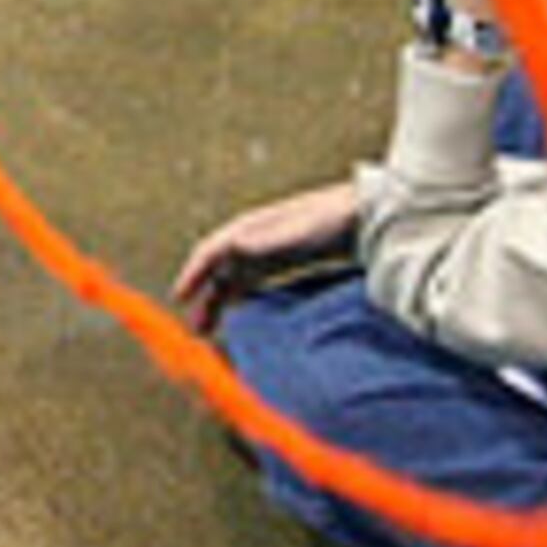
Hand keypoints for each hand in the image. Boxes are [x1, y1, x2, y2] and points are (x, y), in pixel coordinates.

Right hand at [171, 180, 361, 333]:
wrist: (366, 216)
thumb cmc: (333, 218)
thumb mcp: (300, 231)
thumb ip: (268, 240)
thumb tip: (233, 245)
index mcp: (251, 228)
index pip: (211, 252)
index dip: (193, 273)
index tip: (180, 296)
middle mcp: (253, 239)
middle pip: (218, 270)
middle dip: (203, 297)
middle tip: (196, 327)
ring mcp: (267, 251)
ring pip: (232, 279)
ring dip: (218, 302)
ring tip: (210, 330)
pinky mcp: (283, 263)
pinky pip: (251, 284)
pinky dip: (238, 300)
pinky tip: (239, 317)